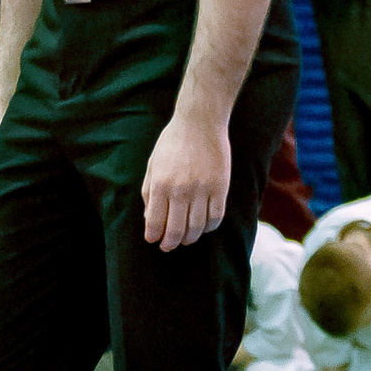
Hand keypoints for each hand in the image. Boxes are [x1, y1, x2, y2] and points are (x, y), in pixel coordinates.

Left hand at [140, 112, 229, 250]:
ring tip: (185, 239)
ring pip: (197, 227)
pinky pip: (216, 217)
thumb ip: (149, 192)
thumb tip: (149, 219)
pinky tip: (204, 227)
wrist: (200, 123)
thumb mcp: (153, 166)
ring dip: (190, 238)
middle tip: (168, 246)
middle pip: (176, 230)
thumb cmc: (172, 143)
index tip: (153, 240)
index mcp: (160, 185)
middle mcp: (181, 190)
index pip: (155, 222)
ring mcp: (202, 190)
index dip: (153, 236)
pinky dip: (210, 227)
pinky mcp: (220, 188)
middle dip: (170, 243)